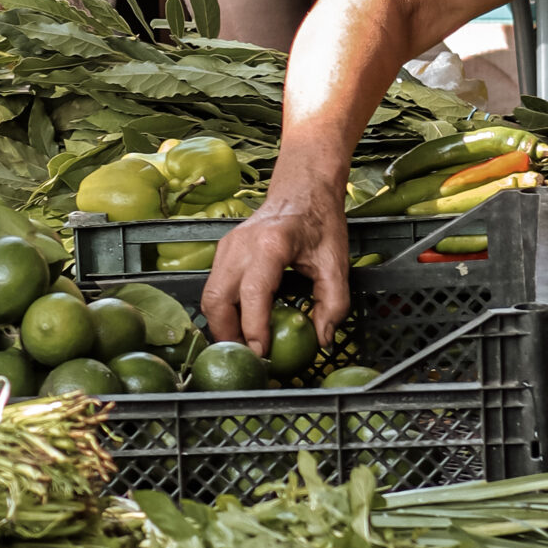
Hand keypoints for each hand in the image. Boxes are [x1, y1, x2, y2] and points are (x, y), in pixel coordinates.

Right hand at [202, 184, 349, 354]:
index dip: (254, 329)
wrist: (303, 188)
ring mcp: (227, 247)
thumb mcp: (336, 263)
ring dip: (223, 327)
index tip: (264, 355)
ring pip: (210, 296)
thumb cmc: (321, 222)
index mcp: (271, 245)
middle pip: (218, 299)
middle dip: (229, 335)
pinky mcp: (223, 251)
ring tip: (246, 347)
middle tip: (250, 358)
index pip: (252, 294)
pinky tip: (242, 326)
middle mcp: (240, 245)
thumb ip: (333, 303)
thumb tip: (321, 339)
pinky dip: (224, 312)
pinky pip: (215, 288)